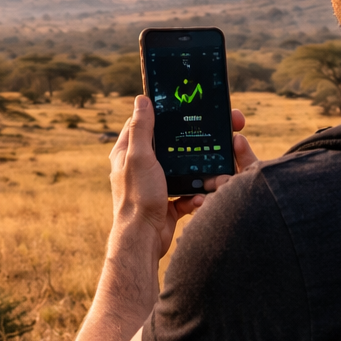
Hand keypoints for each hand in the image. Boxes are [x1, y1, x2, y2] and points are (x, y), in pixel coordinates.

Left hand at [108, 98, 254, 257]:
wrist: (143, 240)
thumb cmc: (137, 197)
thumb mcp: (140, 157)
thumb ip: (141, 129)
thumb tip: (142, 100)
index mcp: (127, 153)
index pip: (143, 124)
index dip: (161, 114)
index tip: (181, 107)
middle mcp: (140, 168)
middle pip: (168, 146)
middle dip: (188, 144)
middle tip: (209, 137)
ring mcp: (155, 185)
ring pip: (182, 170)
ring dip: (197, 172)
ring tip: (213, 171)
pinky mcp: (167, 203)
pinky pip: (188, 193)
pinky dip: (196, 196)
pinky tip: (201, 198)